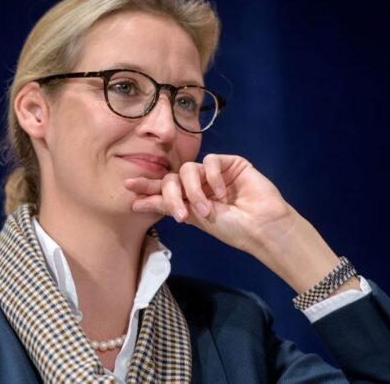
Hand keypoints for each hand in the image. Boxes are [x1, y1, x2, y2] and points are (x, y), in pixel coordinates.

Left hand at [125, 154, 347, 293]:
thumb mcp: (193, 218)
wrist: (260, 227)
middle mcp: (200, 184)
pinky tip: (223, 193)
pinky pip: (210, 161)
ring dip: (195, 190)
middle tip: (181, 212)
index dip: (148, 186)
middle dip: (172, 193)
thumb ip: (167, 206)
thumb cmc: (231, 228)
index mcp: (190, 198)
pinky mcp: (230, 163)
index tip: (128, 186)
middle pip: (173, 177)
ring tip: (208, 209)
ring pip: (189, 169)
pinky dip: (213, 177)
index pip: (165, 187)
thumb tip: (136, 202)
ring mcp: (215, 173)